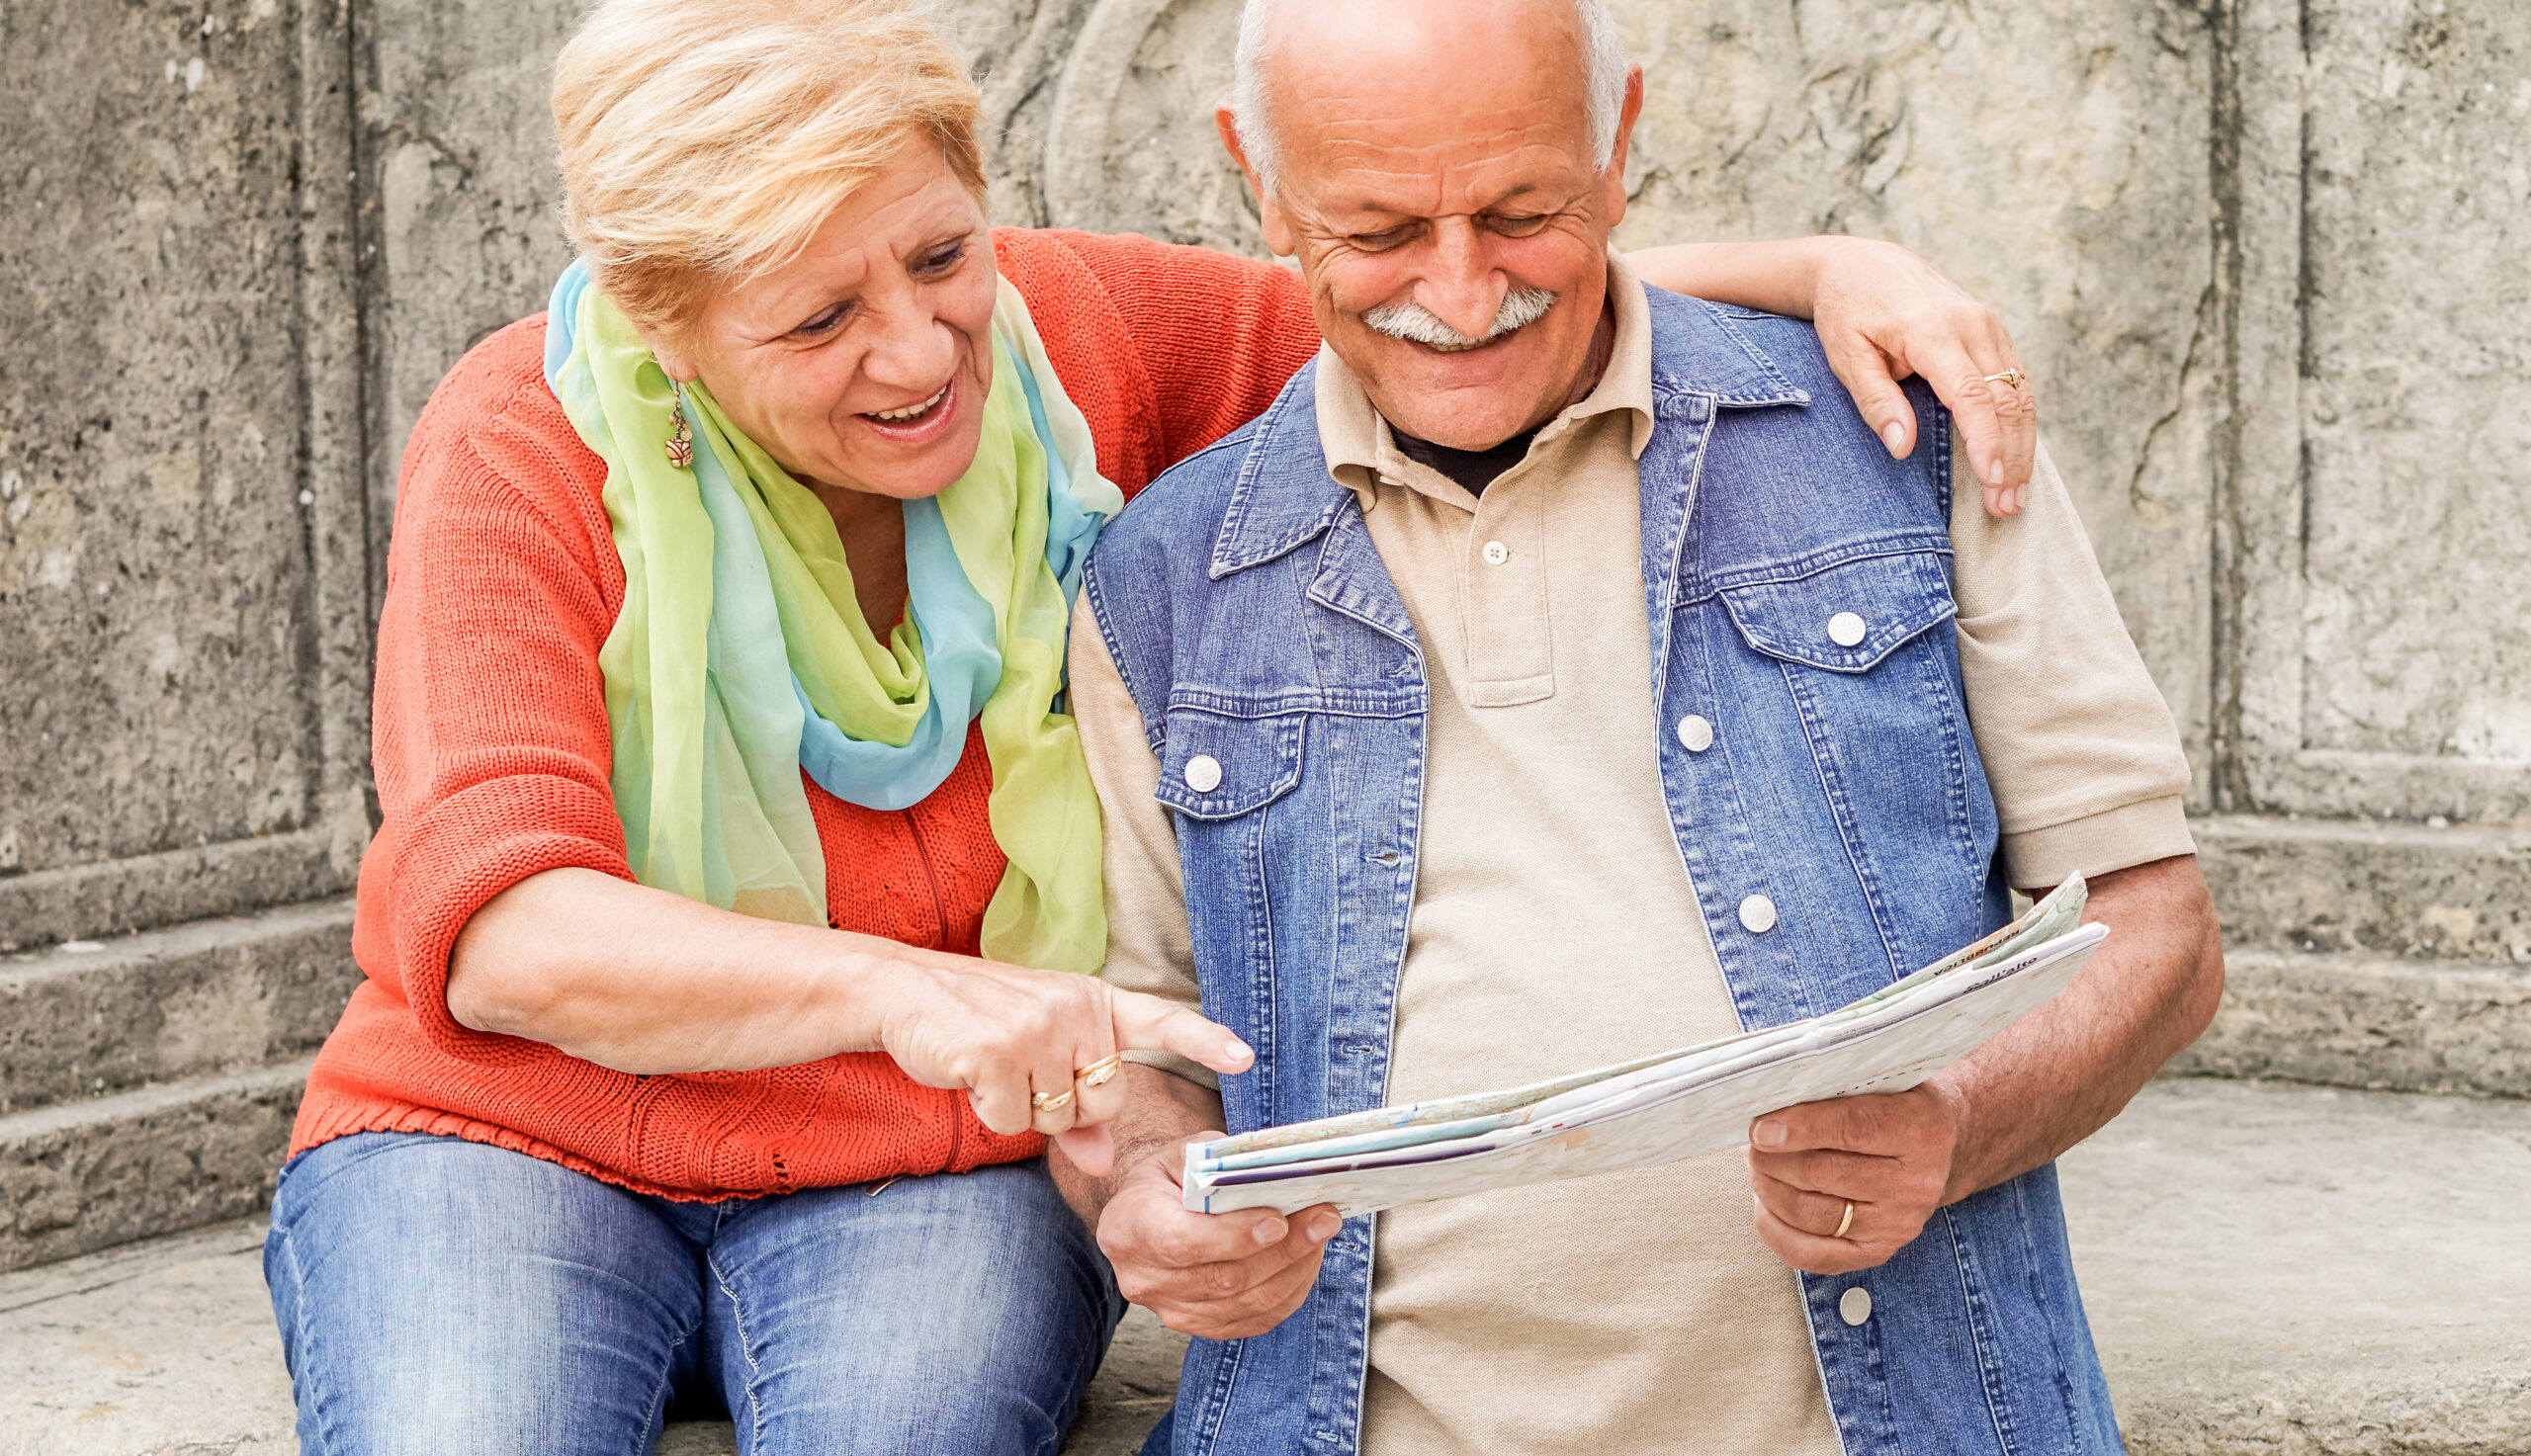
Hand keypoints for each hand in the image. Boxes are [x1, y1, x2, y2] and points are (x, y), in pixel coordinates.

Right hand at [873, 955, 1252, 1152]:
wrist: (902, 992)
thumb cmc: (977, 1023)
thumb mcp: (1036, 1052)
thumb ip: (1077, 1110)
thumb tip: (1102, 1162)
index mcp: (1093, 1000)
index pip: (1160, 1020)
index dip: (1204, 1040)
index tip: (1246, 1058)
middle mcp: (1075, 1008)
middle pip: (1104, 1103)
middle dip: (1066, 1109)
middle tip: (1023, 1073)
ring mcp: (1038, 1028)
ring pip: (1059, 1119)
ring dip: (1022, 1110)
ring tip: (993, 1067)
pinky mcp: (998, 1052)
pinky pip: (1014, 1122)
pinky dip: (990, 1113)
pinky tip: (972, 1075)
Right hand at [1096, 1129, 1338, 1339]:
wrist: (1147, 1213)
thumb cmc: (1168, 1177)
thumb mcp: (1182, 1154)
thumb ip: (1220, 1163)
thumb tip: (1276, 1172)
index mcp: (1128, 1227)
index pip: (1182, 1242)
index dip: (1233, 1235)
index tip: (1278, 1220)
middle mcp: (1144, 1278)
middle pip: (1224, 1278)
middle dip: (1283, 1249)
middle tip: (1324, 1218)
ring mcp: (1171, 1310)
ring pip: (1246, 1303)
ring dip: (1295, 1269)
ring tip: (1322, 1233)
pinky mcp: (1200, 1326)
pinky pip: (1255, 1319)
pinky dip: (1290, 1290)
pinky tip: (1307, 1259)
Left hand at [1745, 1083, 1962, 1274]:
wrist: (1941, 1149)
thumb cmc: (1897, 1107)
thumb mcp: (1883, 1081)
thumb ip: (1836, 1086)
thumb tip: (1771, 1098)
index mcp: (1922, 1130)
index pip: (1853, 1129)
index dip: (1800, 1128)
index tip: (1760, 1128)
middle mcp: (1916, 1184)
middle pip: (1824, 1175)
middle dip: (1772, 1159)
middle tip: (1751, 1143)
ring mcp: (1898, 1224)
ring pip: (1811, 1215)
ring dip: (1769, 1189)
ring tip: (1758, 1166)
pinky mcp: (1877, 1252)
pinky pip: (1811, 1254)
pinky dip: (1776, 1229)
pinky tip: (1765, 1203)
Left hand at [1807, 238, 2037, 515]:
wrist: (1864, 263)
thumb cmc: (1848, 312)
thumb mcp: (1847, 357)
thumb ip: (1877, 402)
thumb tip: (1904, 448)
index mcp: (1932, 330)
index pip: (1971, 395)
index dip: (1986, 443)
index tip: (1993, 483)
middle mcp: (1972, 324)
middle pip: (2008, 399)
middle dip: (2012, 457)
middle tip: (2007, 508)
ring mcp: (1989, 325)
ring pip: (2021, 393)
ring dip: (2023, 446)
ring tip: (2015, 496)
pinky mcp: (1994, 332)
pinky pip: (2017, 383)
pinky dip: (2020, 423)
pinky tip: (2014, 459)